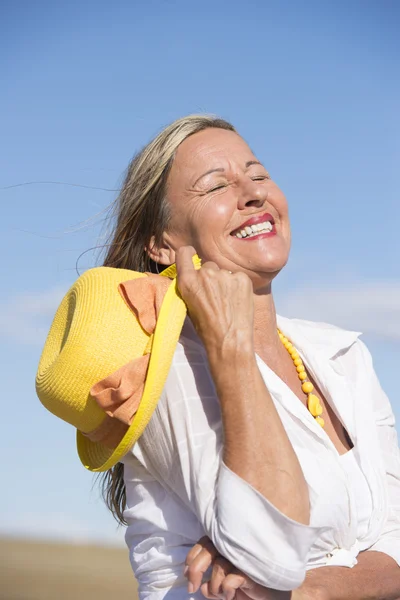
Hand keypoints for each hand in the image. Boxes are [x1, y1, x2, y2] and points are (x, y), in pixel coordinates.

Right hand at [175, 246, 253, 354]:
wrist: (230, 341)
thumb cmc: (207, 329)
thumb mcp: (189, 306)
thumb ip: (191, 287)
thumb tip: (196, 278)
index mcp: (188, 281)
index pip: (184, 253)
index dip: (188, 254)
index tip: (192, 257)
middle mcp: (205, 273)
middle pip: (208, 266)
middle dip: (210, 277)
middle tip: (215, 296)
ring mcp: (225, 275)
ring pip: (224, 273)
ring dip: (225, 282)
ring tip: (228, 302)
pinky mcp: (242, 278)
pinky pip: (238, 277)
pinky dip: (238, 287)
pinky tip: (238, 301)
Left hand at [185, 537, 329, 599]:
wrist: (272, 595)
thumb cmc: (245, 585)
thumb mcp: (223, 583)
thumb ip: (210, 579)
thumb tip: (199, 585)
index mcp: (226, 544)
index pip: (204, 543)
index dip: (192, 557)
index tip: (187, 575)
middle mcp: (235, 546)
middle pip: (209, 549)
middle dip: (196, 569)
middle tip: (192, 587)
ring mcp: (245, 557)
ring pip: (219, 566)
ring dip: (214, 586)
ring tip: (221, 594)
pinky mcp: (253, 571)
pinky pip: (231, 578)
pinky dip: (226, 588)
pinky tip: (231, 594)